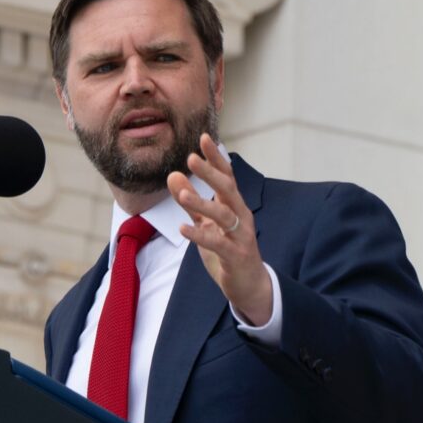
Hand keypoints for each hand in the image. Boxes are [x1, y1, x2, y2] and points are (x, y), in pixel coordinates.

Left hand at [166, 133, 272, 325]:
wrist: (249, 285)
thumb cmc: (227, 250)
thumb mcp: (206, 223)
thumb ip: (191, 201)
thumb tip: (173, 174)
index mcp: (234, 205)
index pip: (226, 176)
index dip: (215, 157)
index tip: (203, 137)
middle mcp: (241, 216)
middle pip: (227, 189)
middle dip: (210, 173)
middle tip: (191, 157)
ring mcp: (240, 236)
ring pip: (223, 215)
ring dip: (201, 203)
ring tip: (181, 195)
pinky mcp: (236, 256)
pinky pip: (217, 243)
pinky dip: (200, 235)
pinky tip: (183, 229)